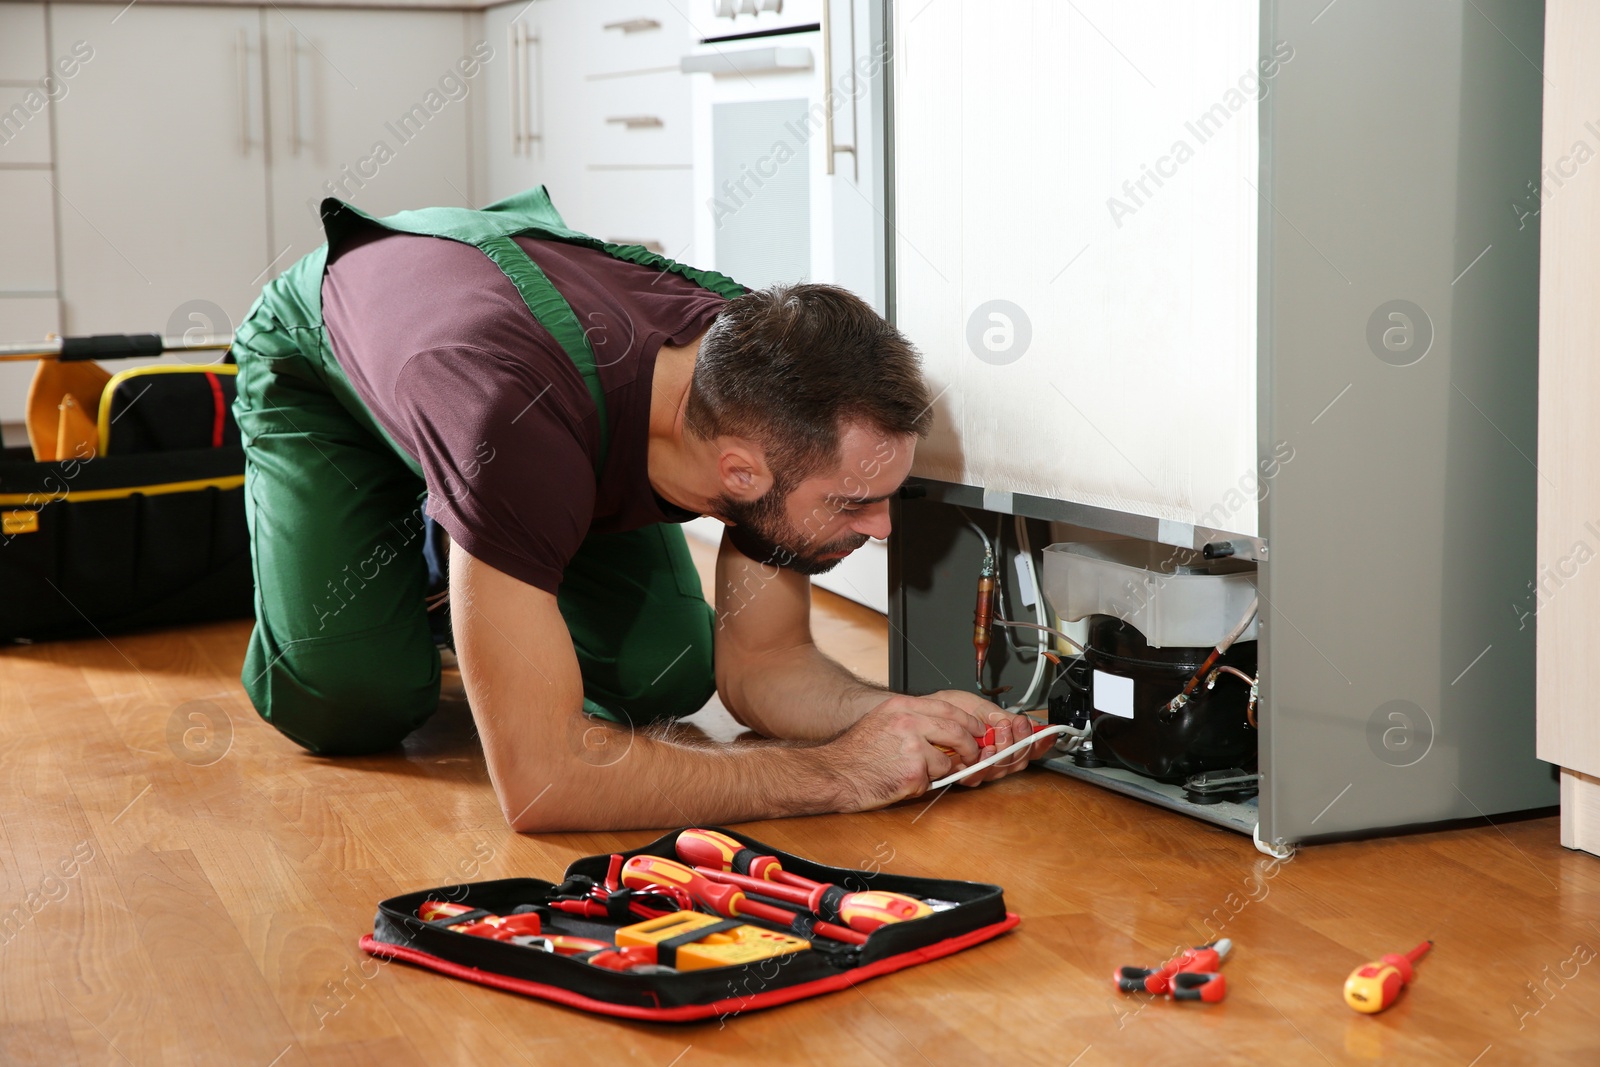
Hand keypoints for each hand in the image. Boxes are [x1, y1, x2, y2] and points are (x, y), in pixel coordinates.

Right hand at [822, 694, 985, 811]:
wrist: (835, 773)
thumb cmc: (856, 752)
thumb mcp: (882, 721)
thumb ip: (913, 720)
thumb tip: (948, 729)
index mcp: (902, 707)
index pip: (948, 708)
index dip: (968, 720)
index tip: (978, 730)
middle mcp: (908, 722)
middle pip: (956, 731)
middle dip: (970, 746)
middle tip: (973, 755)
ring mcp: (912, 747)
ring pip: (947, 760)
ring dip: (940, 771)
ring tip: (916, 772)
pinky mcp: (913, 772)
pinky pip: (933, 780)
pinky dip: (923, 784)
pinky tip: (903, 780)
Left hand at [923, 690, 1057, 787]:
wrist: (924, 713)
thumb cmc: (948, 709)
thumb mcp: (979, 706)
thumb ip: (1002, 717)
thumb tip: (1029, 723)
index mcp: (1002, 739)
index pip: (1030, 747)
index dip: (1040, 743)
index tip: (1044, 732)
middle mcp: (994, 756)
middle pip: (1019, 761)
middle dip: (1020, 742)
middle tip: (1015, 724)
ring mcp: (980, 766)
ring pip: (1003, 769)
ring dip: (1005, 749)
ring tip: (1001, 729)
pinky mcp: (965, 773)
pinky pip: (980, 775)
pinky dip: (985, 762)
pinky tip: (985, 748)